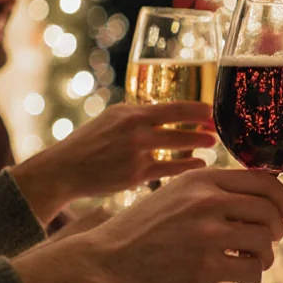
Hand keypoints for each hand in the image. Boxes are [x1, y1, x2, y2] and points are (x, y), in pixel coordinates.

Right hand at [11, 102, 216, 221]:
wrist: (63, 170)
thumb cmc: (88, 144)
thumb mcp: (111, 120)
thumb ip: (138, 118)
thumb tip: (168, 116)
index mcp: (129, 112)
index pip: (173, 106)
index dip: (198, 109)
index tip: (213, 110)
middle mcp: (134, 130)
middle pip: (180, 125)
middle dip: (204, 127)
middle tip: (219, 129)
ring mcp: (135, 153)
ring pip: (177, 147)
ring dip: (198, 145)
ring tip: (212, 146)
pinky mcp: (135, 175)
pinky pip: (169, 170)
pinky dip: (187, 166)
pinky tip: (199, 166)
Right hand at [78, 168, 282, 282]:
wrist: (102, 265)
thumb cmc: (136, 234)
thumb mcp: (171, 197)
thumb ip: (207, 194)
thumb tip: (252, 199)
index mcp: (200, 180)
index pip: (263, 180)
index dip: (282, 198)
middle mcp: (207, 201)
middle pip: (270, 210)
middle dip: (276, 229)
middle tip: (268, 242)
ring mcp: (207, 234)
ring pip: (264, 241)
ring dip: (265, 255)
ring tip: (253, 262)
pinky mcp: (205, 267)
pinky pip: (251, 269)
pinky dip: (252, 276)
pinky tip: (239, 277)